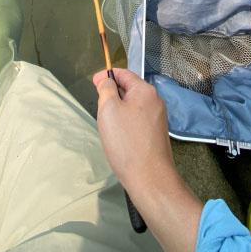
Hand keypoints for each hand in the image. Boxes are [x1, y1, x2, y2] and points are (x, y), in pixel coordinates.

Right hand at [93, 68, 201, 251]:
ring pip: (133, 106)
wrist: (149, 178)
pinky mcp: (156, 134)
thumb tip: (107, 81)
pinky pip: (137, 119)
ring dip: (118, 110)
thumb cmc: (126, 141)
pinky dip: (125, 122)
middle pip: (129, 89)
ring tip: (107, 124)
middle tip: (98, 107)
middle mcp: (155, 101)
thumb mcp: (109, 109)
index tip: (93, 83)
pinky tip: (119, 136)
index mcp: (145, 91)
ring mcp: (158, 118)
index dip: (107, 75)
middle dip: (112, 94)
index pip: (124, 74)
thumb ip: (107, 89)